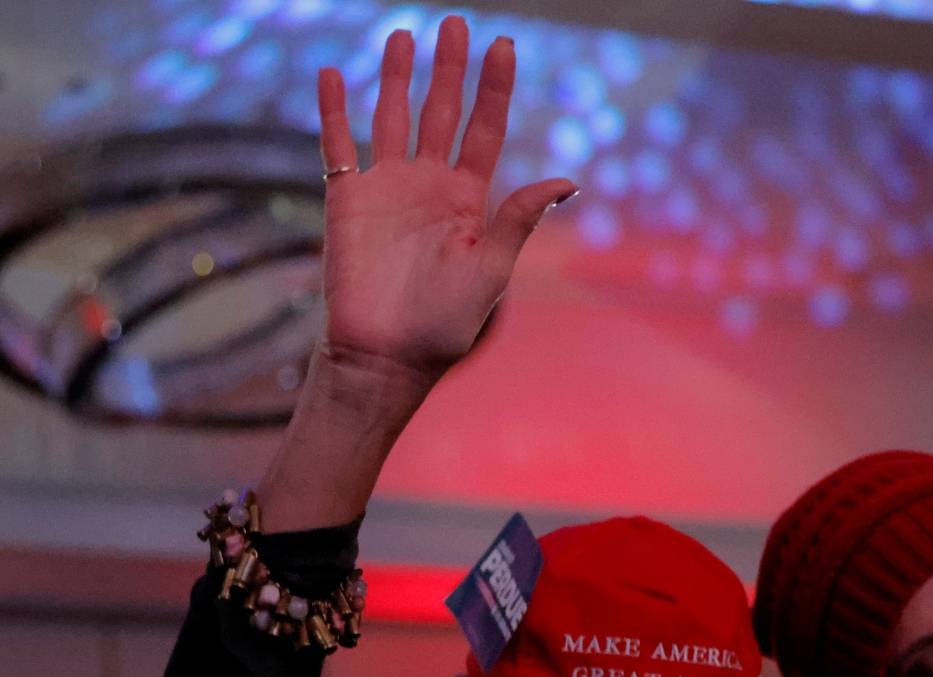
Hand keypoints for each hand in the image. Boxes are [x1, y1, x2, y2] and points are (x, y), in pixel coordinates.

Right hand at [315, 16, 576, 394]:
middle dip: (449, 69)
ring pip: (393, 118)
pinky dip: (333, 110)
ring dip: (398, 78)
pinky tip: (335, 73)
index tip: (504, 47)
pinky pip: (337, 145)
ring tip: (405, 35)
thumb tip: (567, 180)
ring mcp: (387, 190)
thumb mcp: (492, 270)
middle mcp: (429, 187)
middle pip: (441, 113)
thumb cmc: (445, 324)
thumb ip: (519, 219)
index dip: (494, 90)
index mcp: (469, 201)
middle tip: (457, 23)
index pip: (484, 131)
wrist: (387, 356)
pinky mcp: (347, 200)